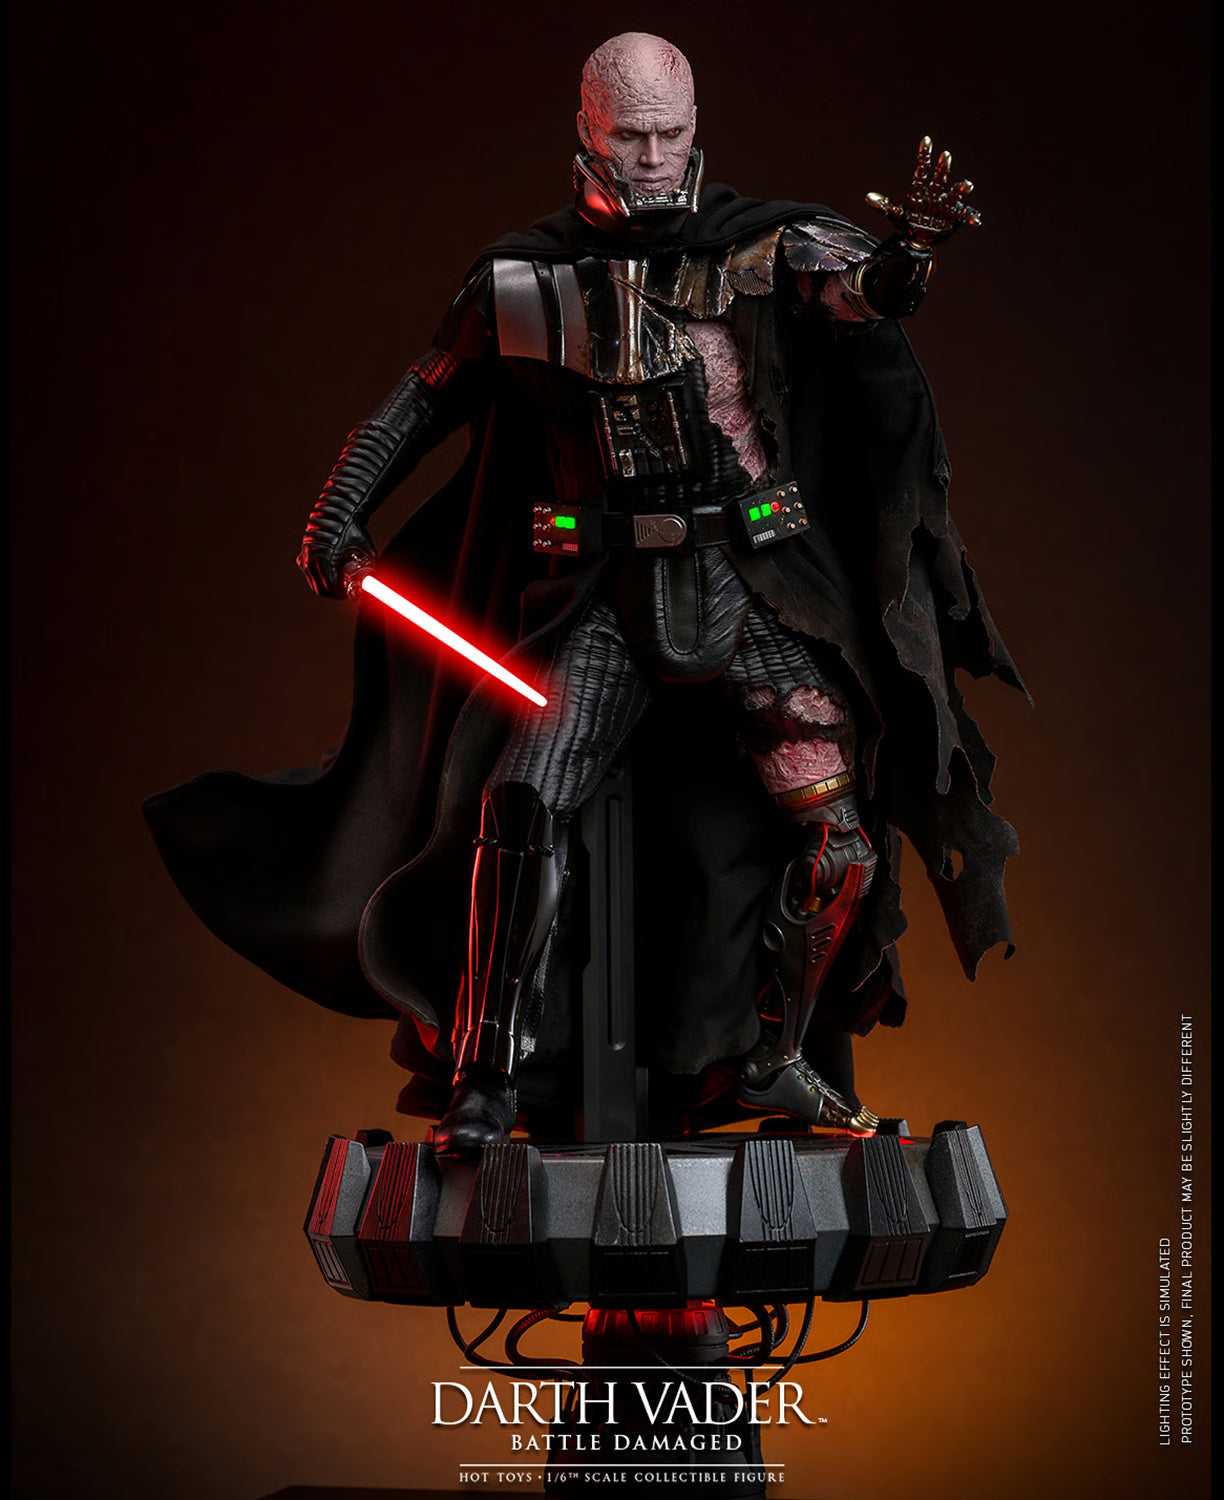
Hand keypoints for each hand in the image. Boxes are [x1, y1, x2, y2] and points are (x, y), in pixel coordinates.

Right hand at [296, 522, 375, 599]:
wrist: (340, 513)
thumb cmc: (355, 532)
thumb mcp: (366, 553)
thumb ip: (370, 571)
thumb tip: (376, 587)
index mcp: (324, 557)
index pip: (329, 587)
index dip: (340, 594)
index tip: (349, 594)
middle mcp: (311, 557)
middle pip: (320, 589)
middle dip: (333, 593)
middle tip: (345, 593)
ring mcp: (305, 556)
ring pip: (314, 583)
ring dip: (325, 586)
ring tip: (338, 585)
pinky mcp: (302, 555)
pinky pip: (310, 574)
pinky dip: (319, 578)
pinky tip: (331, 575)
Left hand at [866, 136, 980, 245]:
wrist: (919, 240)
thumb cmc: (908, 224)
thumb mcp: (896, 215)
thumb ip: (884, 205)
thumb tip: (868, 197)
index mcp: (920, 192)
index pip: (922, 170)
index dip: (924, 155)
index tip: (926, 139)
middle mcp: (934, 195)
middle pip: (939, 179)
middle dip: (942, 168)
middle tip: (945, 155)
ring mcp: (945, 205)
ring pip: (954, 194)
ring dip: (961, 189)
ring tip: (967, 185)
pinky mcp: (954, 217)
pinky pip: (964, 215)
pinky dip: (970, 216)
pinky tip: (976, 221)